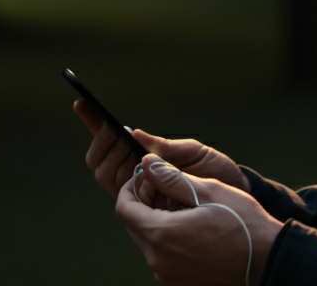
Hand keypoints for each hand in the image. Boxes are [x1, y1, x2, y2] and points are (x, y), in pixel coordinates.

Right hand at [73, 101, 251, 199]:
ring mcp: (140, 194)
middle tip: (115, 132)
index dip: (93, 124)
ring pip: (107, 178)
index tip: (82, 104)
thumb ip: (166, 147)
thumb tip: (135, 133)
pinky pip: (125, 200)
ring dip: (113, 159)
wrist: (234, 197)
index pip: (110, 141)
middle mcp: (136, 176)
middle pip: (100, 162)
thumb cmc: (214, 171)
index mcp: (144, 155)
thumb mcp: (193, 152)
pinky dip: (128, 182)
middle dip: (103, 143)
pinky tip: (142, 172)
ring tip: (130, 149)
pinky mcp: (147, 212)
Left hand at [118, 156, 283, 285]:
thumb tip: (148, 163)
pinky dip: (168, 239)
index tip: (146, 176)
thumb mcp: (206, 190)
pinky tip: (191, 226)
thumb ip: (171, 178)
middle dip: (144, 202)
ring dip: (157, 220)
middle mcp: (158, 261)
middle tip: (165, 185)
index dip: (131, 187)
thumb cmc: (240, 223)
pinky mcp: (179, 283)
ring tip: (183, 205)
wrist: (266, 259)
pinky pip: (162, 257)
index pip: (124, 209)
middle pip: (134, 226)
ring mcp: (168, 276)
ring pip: (148, 242)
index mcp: (162, 235)